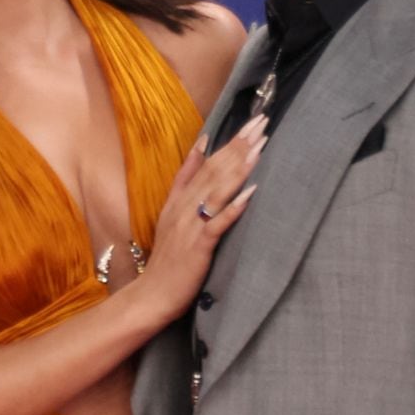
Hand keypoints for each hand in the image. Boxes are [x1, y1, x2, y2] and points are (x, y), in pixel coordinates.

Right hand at [129, 113, 266, 321]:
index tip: (253, 120)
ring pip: (217, 190)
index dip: (231, 141)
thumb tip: (201, 144)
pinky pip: (218, 223)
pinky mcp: (198, 246)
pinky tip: (251, 193)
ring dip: (240, 168)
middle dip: (240, 145)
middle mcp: (185, 207)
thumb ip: (186, 179)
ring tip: (260, 147)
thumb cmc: (169, 258)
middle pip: (215, 170)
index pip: (208, 163)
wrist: (152, 294)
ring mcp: (191, 225)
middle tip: (263, 122)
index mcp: (180, 199)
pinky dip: (234, 207)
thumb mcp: (172, 212)